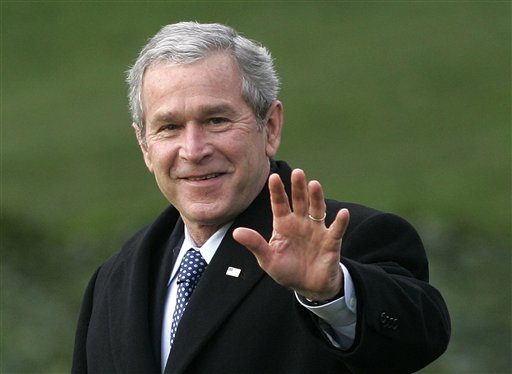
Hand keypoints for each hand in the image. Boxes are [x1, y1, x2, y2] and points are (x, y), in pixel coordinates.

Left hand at [233, 169, 349, 300]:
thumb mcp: (268, 259)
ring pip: (317, 210)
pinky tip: (342, 213)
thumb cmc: (287, 270)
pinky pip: (336, 230)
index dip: (277, 191)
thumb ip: (255, 244)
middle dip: (298, 187)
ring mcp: (317, 230)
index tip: (273, 177)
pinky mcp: (331, 241)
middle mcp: (301, 222)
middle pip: (300, 201)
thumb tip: (236, 232)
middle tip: (297, 172)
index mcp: (284, 225)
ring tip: (314, 185)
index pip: (279, 204)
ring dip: (316, 198)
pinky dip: (340, 222)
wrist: (309, 287)